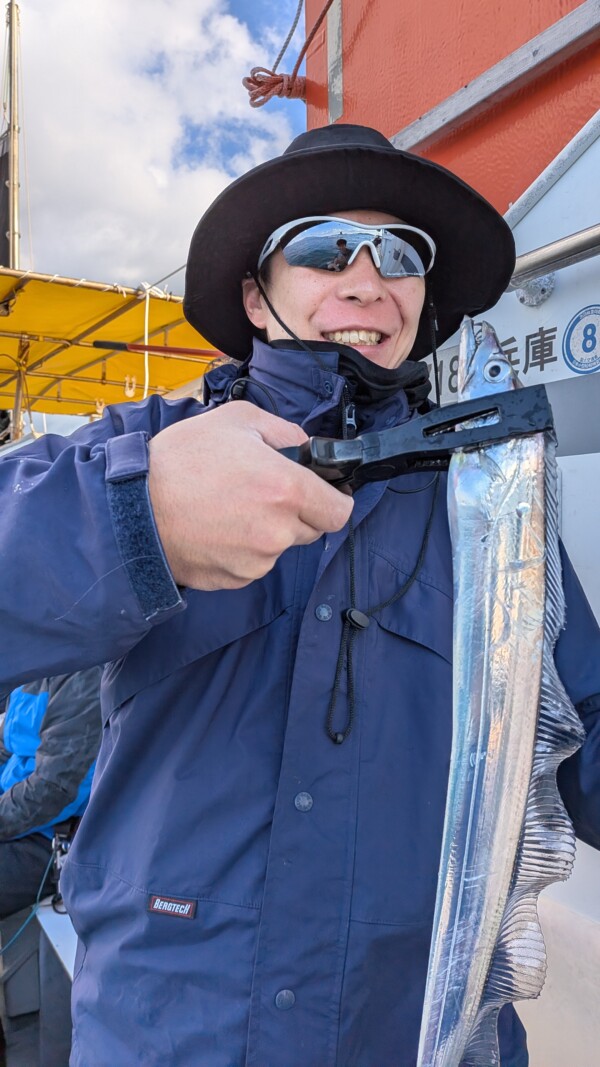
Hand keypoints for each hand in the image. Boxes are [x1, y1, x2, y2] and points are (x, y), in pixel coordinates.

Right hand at [148, 402, 353, 589]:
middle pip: (311, 530)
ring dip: (266, 531)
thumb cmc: (180, 460)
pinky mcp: (235, 580)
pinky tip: (215, 529)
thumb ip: (285, 432)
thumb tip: (308, 448)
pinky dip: (242, 550)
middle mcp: (277, 531)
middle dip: (295, 512)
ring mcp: (256, 561)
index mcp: (286, 489)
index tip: (321, 493)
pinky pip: (252, 564)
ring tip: (228, 508)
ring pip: (279, 547)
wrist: (131, 509)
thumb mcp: (236, 421)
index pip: (340, 511)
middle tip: (260, 492)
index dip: (334, 500)